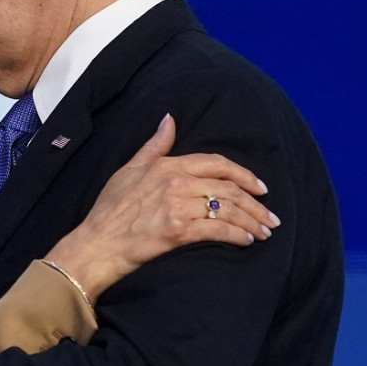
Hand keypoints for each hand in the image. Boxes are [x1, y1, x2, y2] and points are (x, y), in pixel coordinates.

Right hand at [46, 115, 278, 299]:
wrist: (95, 246)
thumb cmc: (108, 211)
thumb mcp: (128, 170)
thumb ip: (154, 146)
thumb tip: (169, 119)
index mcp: (166, 165)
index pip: (216, 164)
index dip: (244, 175)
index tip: (260, 188)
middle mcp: (174, 182)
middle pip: (228, 188)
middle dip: (255, 204)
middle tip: (271, 217)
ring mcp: (177, 206)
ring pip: (228, 209)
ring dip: (251, 222)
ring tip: (264, 232)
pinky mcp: (178, 231)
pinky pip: (218, 230)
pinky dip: (237, 236)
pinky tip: (247, 241)